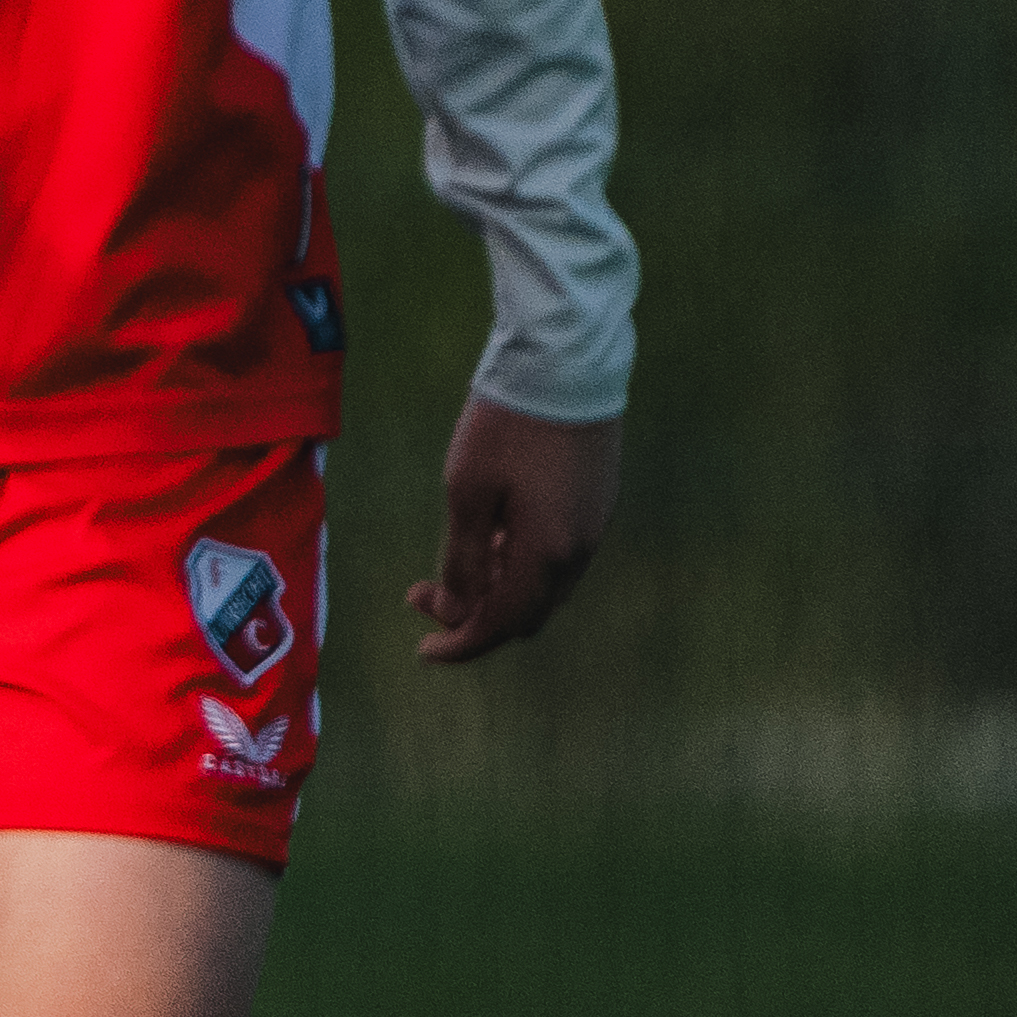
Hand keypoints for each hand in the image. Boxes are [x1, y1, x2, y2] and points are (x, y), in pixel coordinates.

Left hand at [410, 396, 620, 662]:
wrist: (566, 366)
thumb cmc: (507, 427)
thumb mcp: (467, 491)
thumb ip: (462, 557)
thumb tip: (455, 610)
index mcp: (548, 556)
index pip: (505, 623)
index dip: (462, 643)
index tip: (422, 650)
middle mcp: (579, 552)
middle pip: (527, 611)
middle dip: (474, 615)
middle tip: (423, 597)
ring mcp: (592, 527)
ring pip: (541, 584)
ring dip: (495, 588)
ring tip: (447, 567)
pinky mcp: (593, 503)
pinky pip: (553, 556)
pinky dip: (515, 563)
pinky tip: (485, 538)